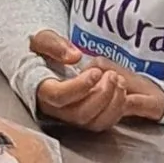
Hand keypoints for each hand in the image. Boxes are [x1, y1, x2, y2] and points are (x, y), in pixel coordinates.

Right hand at [27, 30, 160, 130]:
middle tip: (112, 75)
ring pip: (94, 122)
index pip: (58, 96)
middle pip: (80, 113)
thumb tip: (74, 57)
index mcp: (42, 89)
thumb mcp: (42, 39)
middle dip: (102, 95)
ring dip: (113, 104)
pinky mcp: (86, 118)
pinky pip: (104, 123)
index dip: (79, 87)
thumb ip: (53, 44)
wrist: (45, 61)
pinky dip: (118, 110)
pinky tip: (122, 91)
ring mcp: (72, 116)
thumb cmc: (42, 51)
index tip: (95, 72)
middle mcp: (56, 108)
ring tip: (120, 81)